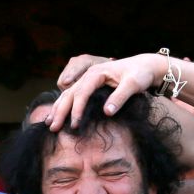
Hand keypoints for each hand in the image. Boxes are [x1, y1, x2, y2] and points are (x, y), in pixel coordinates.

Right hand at [48, 53, 165, 130]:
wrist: (145, 66)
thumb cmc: (140, 74)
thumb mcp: (133, 84)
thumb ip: (120, 97)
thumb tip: (107, 112)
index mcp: (97, 73)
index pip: (82, 92)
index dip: (76, 109)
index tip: (74, 125)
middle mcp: (89, 75)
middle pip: (70, 93)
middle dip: (60, 111)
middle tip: (53, 128)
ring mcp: (88, 79)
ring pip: (68, 94)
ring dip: (58, 108)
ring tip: (49, 123)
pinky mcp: (90, 85)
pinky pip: (73, 95)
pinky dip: (63, 105)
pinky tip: (57, 115)